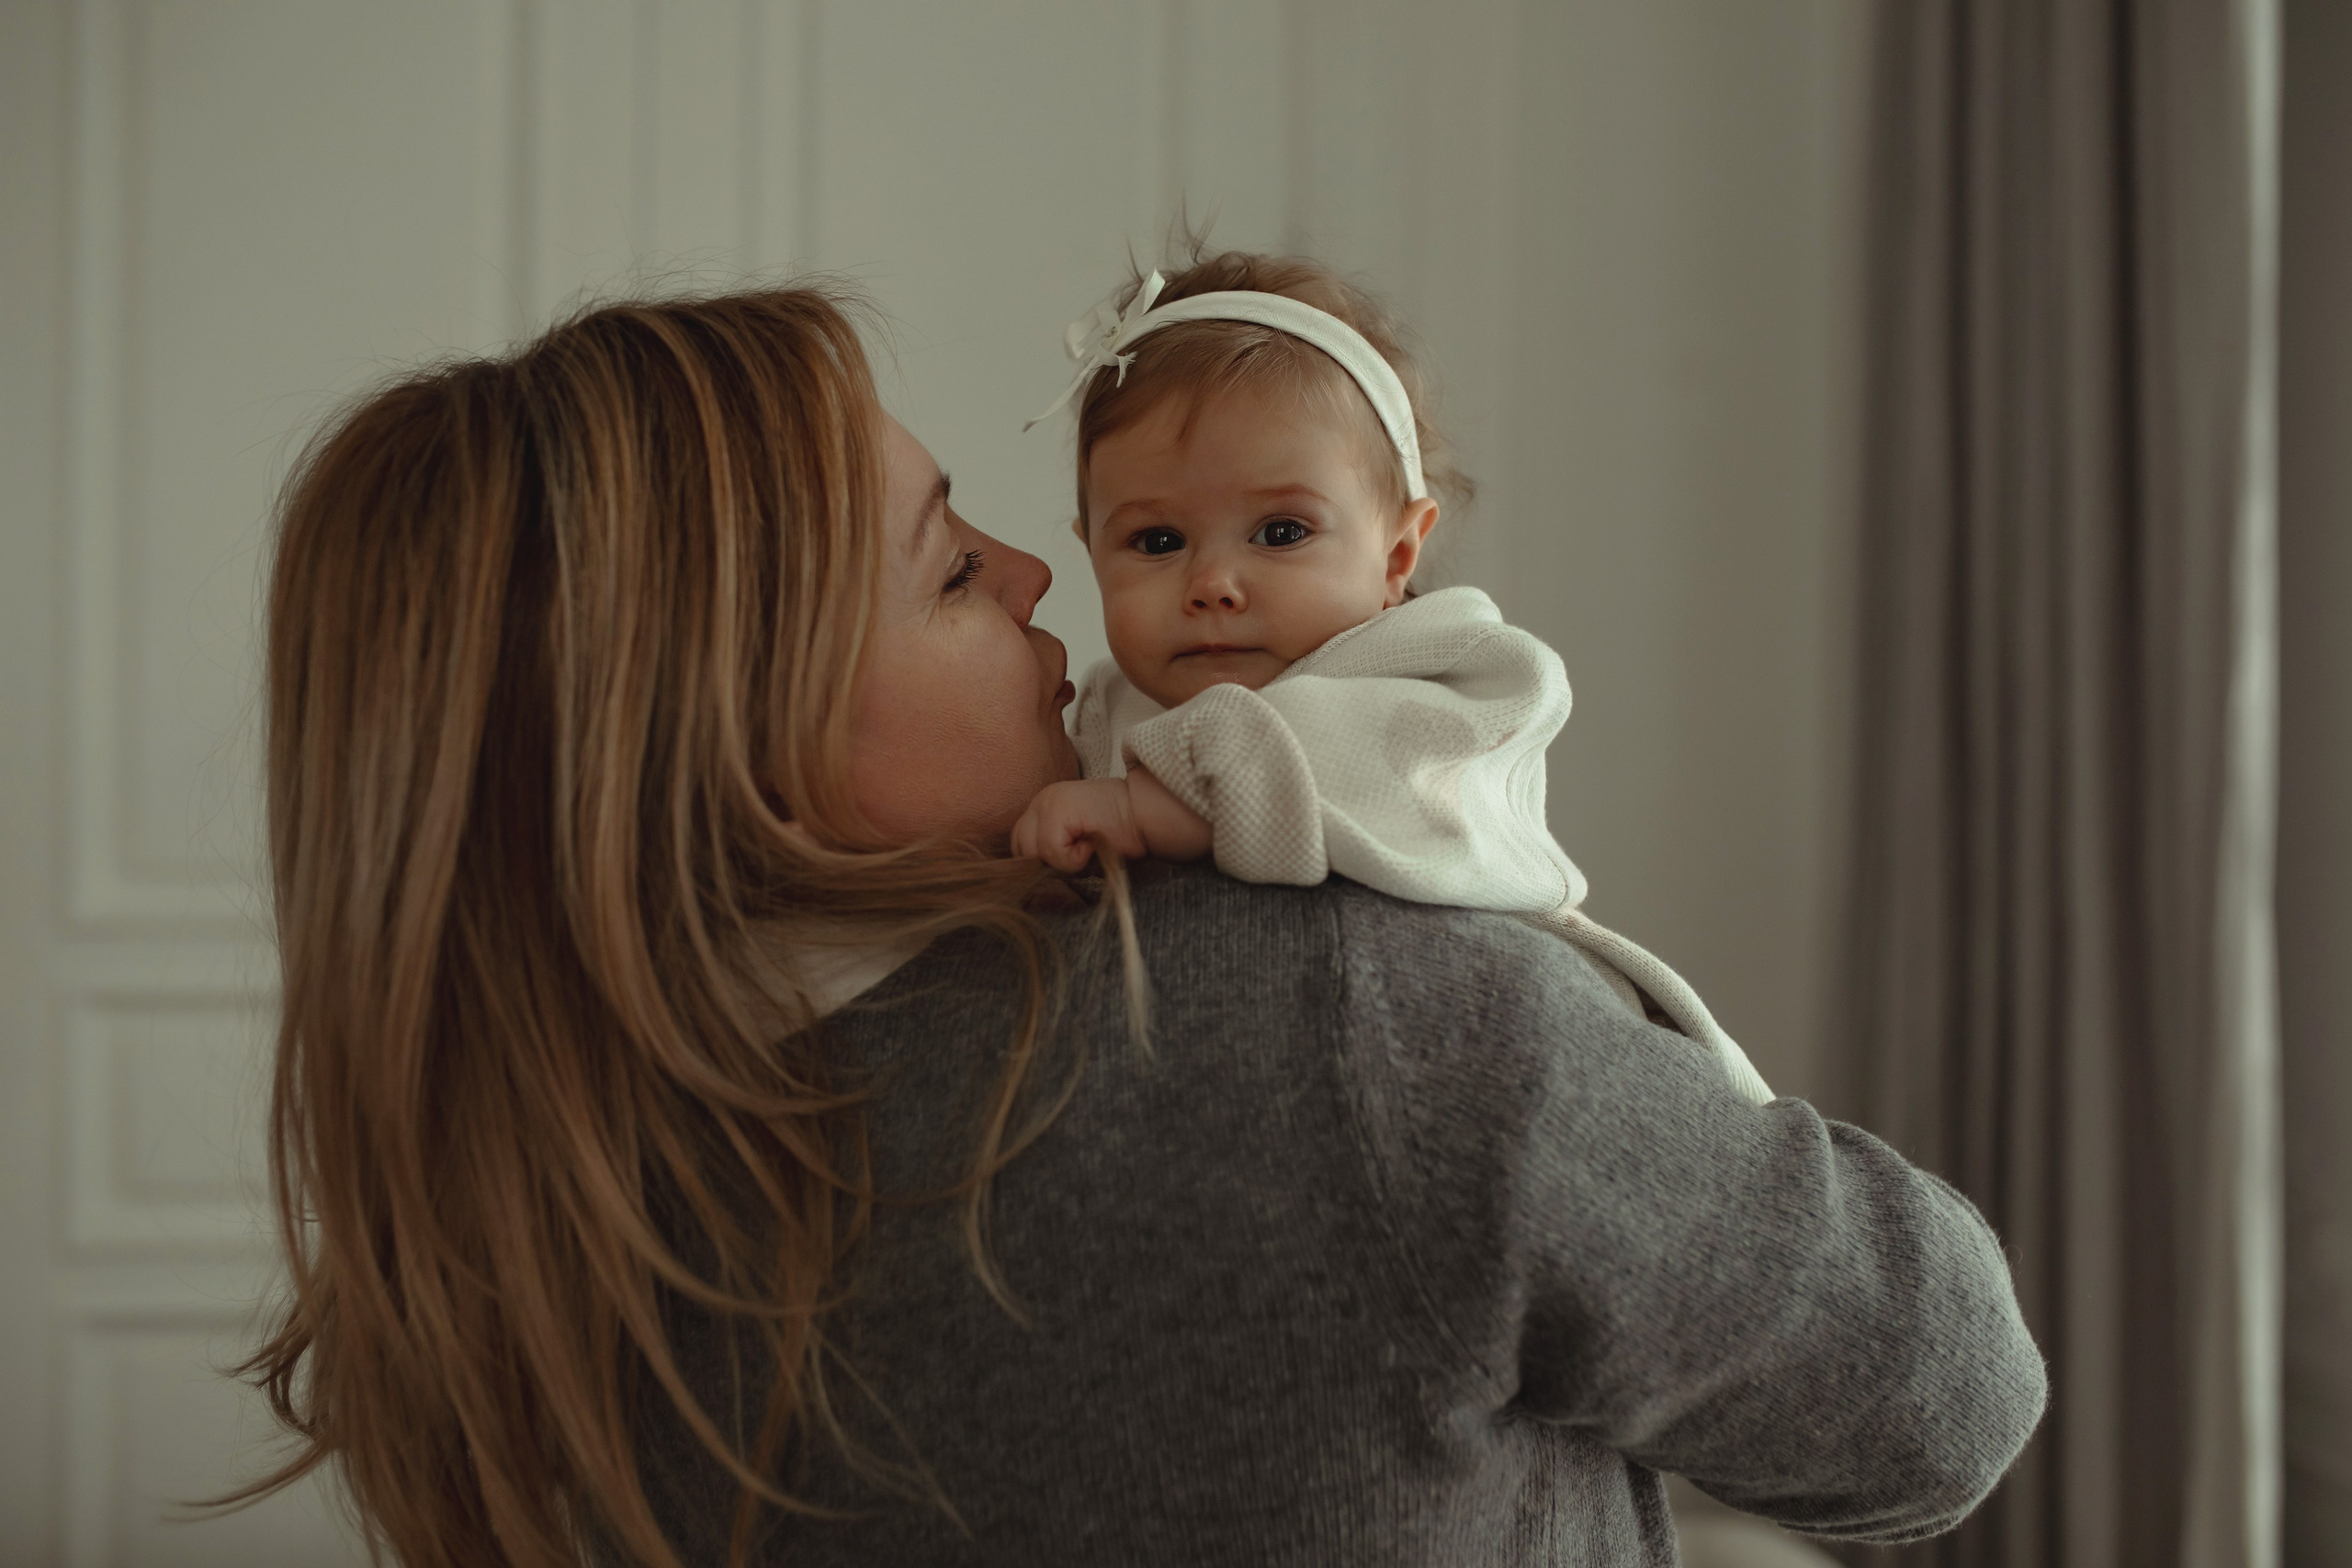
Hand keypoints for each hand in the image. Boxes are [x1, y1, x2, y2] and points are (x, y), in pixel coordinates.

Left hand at [1012, 779, 1148, 872]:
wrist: (1147, 816)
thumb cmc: (1120, 836)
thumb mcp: (1079, 846)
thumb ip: (1053, 855)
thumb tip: (1033, 886)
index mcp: (1044, 806)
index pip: (1020, 842)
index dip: (1041, 860)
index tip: (1070, 861)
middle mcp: (1041, 800)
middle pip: (1020, 847)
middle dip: (1046, 862)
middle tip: (1079, 858)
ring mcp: (1047, 802)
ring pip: (1031, 851)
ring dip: (1060, 861)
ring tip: (1087, 850)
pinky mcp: (1056, 810)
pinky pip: (1050, 850)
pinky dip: (1072, 859)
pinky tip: (1092, 845)